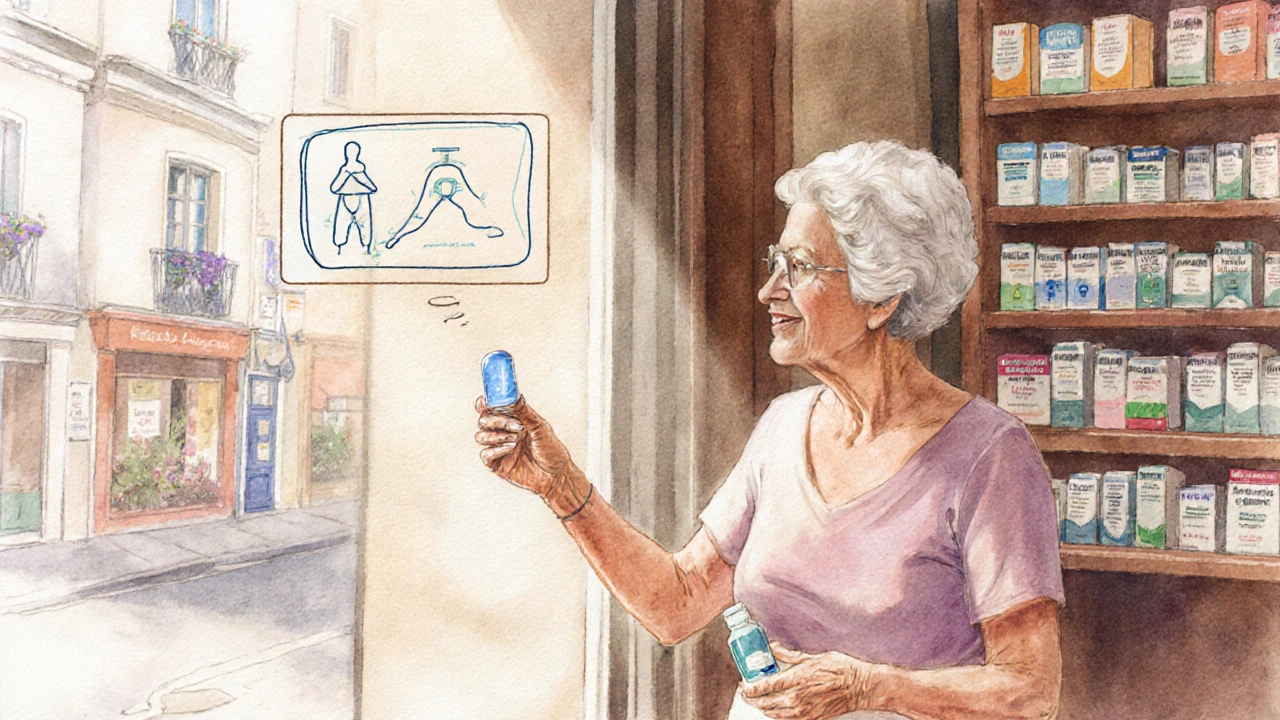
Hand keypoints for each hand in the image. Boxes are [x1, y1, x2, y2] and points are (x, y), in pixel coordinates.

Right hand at [475, 395, 583, 509]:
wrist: (556, 474)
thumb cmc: (550, 449)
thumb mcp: (539, 426)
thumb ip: (523, 411)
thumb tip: (513, 394)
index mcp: (511, 420)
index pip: (490, 409)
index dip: (484, 403)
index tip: (486, 401)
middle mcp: (502, 433)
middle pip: (483, 421)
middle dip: (495, 421)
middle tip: (516, 426)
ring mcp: (498, 449)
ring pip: (481, 436)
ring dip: (496, 436)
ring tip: (516, 440)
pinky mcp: (497, 465)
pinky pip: (485, 454)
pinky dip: (495, 450)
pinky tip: (510, 448)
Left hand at [739, 644, 876, 718]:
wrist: (861, 688)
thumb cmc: (841, 668)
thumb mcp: (814, 656)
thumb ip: (789, 654)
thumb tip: (772, 646)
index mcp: (796, 680)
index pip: (763, 687)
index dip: (749, 687)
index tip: (743, 683)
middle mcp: (797, 698)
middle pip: (764, 703)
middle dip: (751, 698)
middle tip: (747, 691)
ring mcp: (803, 711)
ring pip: (773, 714)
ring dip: (762, 707)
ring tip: (759, 698)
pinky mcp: (810, 719)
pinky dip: (776, 714)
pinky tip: (775, 707)